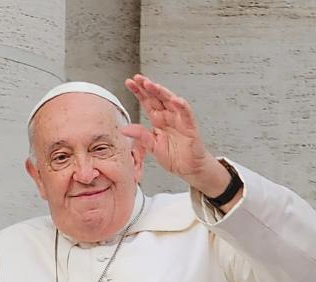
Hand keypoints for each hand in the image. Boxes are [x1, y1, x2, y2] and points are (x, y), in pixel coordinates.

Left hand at [123, 74, 229, 197]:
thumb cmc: (173, 156)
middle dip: (148, 87)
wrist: (189, 168)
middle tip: (138, 79)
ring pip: (171, 101)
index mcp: (158, 119)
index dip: (139, 92)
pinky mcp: (190, 127)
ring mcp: (180, 120)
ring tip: (151, 85)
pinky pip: (186, 114)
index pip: (147, 102)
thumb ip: (140, 136)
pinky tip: (174, 99)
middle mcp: (169, 116)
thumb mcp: (152, 146)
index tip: (129, 82)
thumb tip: (124, 129)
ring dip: (162, 92)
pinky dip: (181, 106)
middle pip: (157, 98)